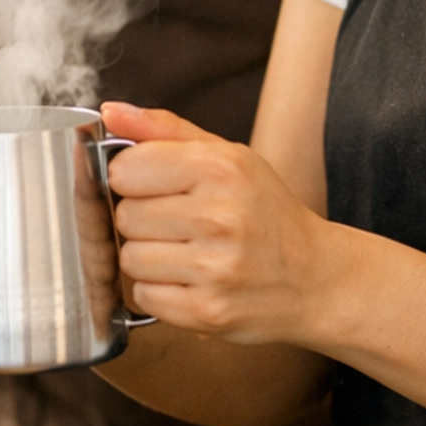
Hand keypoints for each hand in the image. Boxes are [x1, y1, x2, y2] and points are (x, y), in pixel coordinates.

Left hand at [101, 102, 325, 345]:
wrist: (314, 278)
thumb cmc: (265, 212)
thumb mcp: (227, 156)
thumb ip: (164, 130)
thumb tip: (110, 113)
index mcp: (221, 168)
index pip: (125, 169)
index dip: (133, 178)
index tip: (155, 185)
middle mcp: (219, 216)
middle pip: (125, 215)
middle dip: (143, 219)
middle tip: (179, 223)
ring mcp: (214, 268)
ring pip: (129, 258)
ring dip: (148, 257)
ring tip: (186, 252)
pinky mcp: (207, 312)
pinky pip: (144, 296)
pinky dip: (159, 291)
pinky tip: (190, 280)